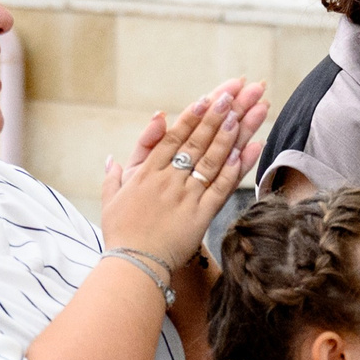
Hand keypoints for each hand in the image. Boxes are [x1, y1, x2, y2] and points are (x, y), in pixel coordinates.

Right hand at [99, 82, 266, 265]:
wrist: (133, 266)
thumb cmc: (121, 234)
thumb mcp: (111, 200)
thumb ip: (113, 176)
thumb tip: (112, 159)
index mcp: (147, 173)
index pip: (173, 138)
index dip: (192, 117)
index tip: (207, 98)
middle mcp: (168, 180)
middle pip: (197, 141)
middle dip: (217, 115)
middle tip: (235, 93)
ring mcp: (186, 196)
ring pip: (211, 160)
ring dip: (229, 134)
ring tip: (245, 112)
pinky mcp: (200, 216)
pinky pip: (220, 188)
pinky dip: (234, 169)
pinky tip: (248, 150)